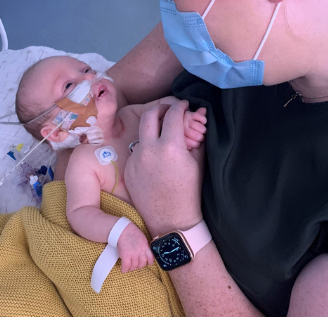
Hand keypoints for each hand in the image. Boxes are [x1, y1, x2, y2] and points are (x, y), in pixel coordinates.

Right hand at [116, 224, 152, 272]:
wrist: (123, 230)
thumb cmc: (132, 233)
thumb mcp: (143, 239)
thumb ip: (144, 247)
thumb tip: (144, 253)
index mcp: (146, 247)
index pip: (151, 259)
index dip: (148, 263)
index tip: (146, 263)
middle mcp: (141, 252)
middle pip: (142, 264)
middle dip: (139, 266)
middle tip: (135, 265)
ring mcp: (133, 255)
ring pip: (134, 266)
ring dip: (131, 268)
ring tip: (129, 267)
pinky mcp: (126, 256)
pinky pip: (126, 266)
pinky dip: (124, 269)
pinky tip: (123, 270)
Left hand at [124, 100, 204, 236]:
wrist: (172, 222)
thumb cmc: (190, 193)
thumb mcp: (199, 163)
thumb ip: (198, 137)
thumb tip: (199, 118)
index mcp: (170, 147)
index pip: (173, 114)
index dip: (180, 106)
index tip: (184, 105)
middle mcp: (149, 150)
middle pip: (150, 115)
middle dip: (161, 108)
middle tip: (169, 110)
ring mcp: (136, 160)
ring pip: (142, 134)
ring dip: (153, 130)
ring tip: (164, 136)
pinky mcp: (128, 170)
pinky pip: (137, 151)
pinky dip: (147, 148)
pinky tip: (156, 157)